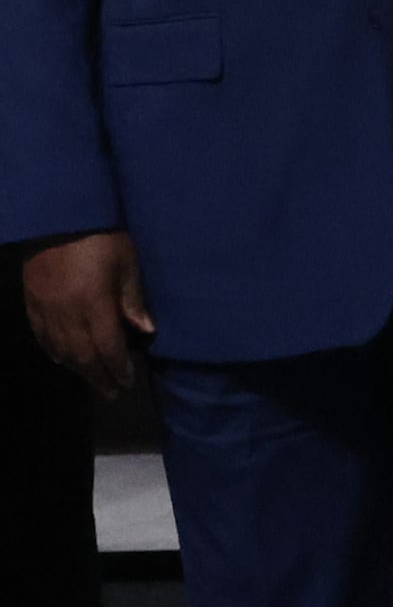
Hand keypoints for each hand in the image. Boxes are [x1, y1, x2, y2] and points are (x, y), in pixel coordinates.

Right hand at [19, 232, 153, 397]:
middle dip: (98, 375)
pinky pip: (41, 332)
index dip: (117, 367)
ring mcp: (45, 306)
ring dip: (77, 367)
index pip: (107, 347)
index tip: (127, 381)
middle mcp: (66, 311)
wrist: (58, 215)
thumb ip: (133, 299)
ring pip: (59, 348)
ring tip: (92, 378)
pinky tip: (62, 358)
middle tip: (112, 392)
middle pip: (82, 354)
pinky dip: (52, 349)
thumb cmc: (102, 235)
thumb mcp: (128, 262)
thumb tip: (147, 331)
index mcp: (92, 303)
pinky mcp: (31, 298)